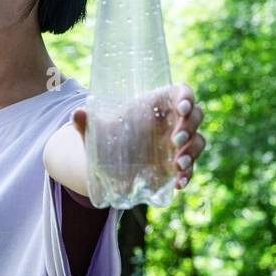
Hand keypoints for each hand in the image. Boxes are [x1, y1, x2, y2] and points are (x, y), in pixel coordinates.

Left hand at [71, 83, 205, 191]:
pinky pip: (191, 167)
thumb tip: (76, 114)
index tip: (181, 108)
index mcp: (157, 104)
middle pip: (195, 116)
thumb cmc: (106, 136)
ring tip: (178, 165)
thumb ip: (85, 122)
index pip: (181, 93)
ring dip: (192, 152)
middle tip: (174, 140)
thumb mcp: (94, 129)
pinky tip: (179, 183)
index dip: (187, 97)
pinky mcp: (177, 164)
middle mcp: (171, 121)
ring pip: (198, 141)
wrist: (106, 163)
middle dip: (189, 127)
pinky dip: (188, 174)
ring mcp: (177, 144)